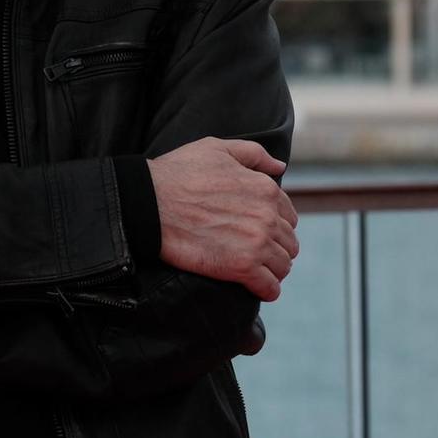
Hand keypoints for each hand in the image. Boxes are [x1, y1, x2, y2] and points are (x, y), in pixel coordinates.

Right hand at [146, 137, 298, 301]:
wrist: (149, 203)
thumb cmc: (178, 173)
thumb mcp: (217, 148)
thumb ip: (254, 154)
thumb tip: (280, 166)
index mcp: (266, 189)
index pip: (288, 216)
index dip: (275, 225)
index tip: (260, 232)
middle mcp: (267, 216)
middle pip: (288, 243)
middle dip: (275, 248)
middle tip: (255, 254)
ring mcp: (257, 243)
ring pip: (283, 266)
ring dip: (272, 270)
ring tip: (255, 271)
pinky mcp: (242, 268)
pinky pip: (270, 287)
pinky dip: (266, 290)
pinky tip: (255, 287)